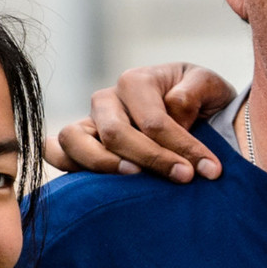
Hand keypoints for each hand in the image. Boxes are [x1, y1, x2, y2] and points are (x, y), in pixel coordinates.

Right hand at [42, 63, 236, 182]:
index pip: (154, 121)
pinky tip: (96, 185)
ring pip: (73, 140)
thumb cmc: (202, 102)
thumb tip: (173, 111)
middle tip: (185, 178)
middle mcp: (107, 100)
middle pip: (115, 133)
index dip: (183, 148)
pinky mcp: (80, 146)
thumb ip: (195, 92)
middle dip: (152, 159)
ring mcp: (89, 123)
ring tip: (136, 178)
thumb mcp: (210, 86)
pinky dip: (67, 166)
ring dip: (103, 164)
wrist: (195, 116)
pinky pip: (56, 152)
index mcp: (136, 81)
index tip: (210, 171)